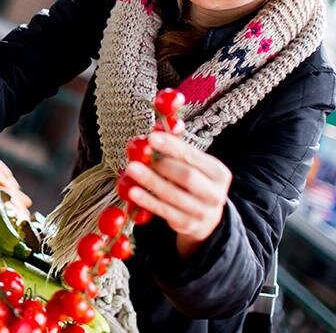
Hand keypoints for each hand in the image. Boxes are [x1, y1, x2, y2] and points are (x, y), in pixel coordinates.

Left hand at [124, 131, 231, 258]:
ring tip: (131, 169)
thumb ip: (178, 149)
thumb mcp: (193, 166)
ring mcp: (202, 212)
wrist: (205, 217)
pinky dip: (147, 200)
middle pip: (187, 176)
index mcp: (219, 173)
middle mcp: (215, 194)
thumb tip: (159, 127)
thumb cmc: (194, 183)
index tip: (151, 138)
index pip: (193, 156)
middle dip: (162, 165)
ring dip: (151, 181)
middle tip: (141, 156)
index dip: (171, 146)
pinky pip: (164, 211)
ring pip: (173, 195)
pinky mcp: (186, 224)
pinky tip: (132, 191)